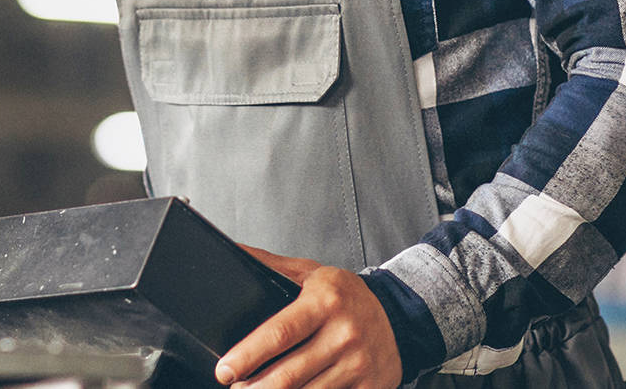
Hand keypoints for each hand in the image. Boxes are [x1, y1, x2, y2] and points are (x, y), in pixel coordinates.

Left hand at [215, 245, 401, 388]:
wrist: (400, 317)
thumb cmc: (346, 296)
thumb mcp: (310, 272)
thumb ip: (269, 264)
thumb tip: (232, 250)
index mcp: (325, 301)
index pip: (279, 333)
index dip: (248, 354)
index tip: (225, 369)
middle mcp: (344, 334)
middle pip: (289, 373)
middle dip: (255, 386)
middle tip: (235, 388)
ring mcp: (358, 364)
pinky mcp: (370, 387)